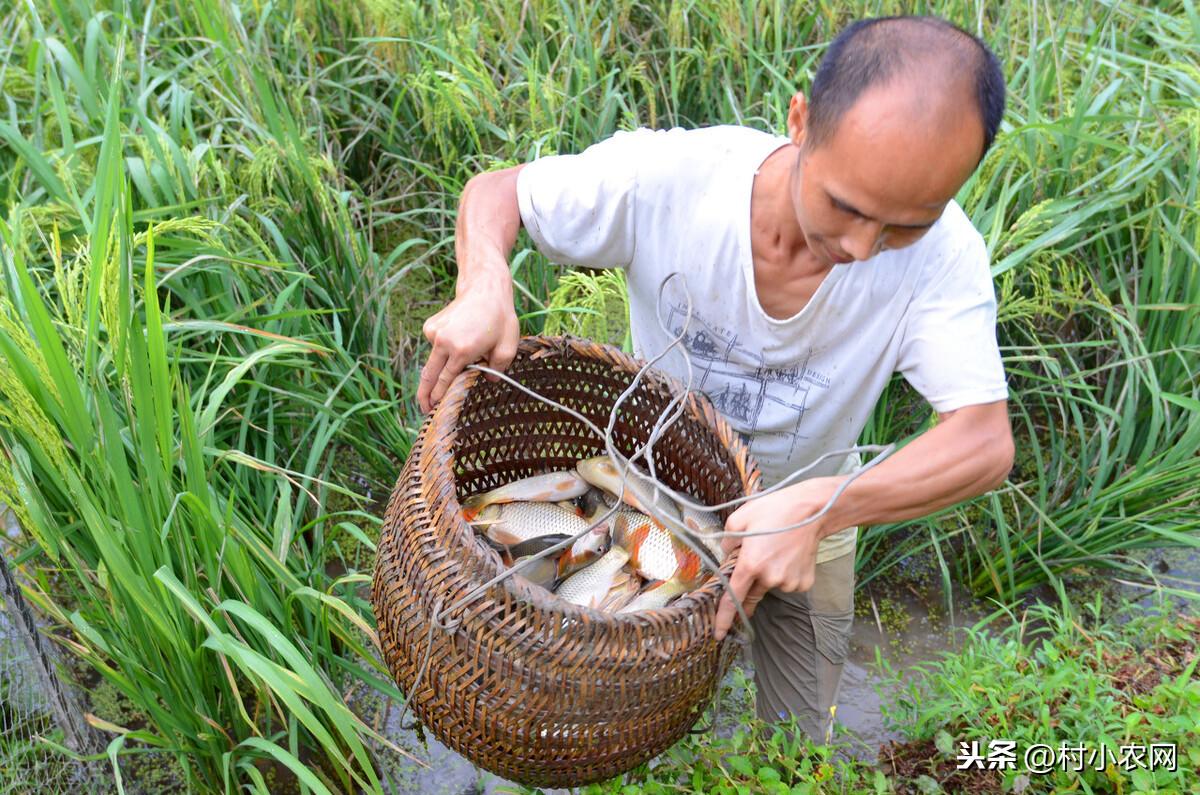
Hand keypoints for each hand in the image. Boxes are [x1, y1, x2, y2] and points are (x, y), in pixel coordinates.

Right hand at [417, 273, 518, 413]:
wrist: (485, 289)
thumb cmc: (499, 318)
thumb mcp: (508, 346)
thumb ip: (499, 369)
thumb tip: (488, 380)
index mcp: (462, 350)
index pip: (446, 380)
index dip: (439, 397)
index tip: (434, 409)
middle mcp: (444, 342)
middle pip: (429, 375)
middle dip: (425, 395)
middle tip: (424, 409)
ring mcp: (434, 333)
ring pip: (433, 361)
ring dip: (439, 370)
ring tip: (457, 362)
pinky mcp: (430, 326)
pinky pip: (435, 346)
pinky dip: (443, 350)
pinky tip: (459, 339)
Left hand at [713, 476, 844, 640]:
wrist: (812, 511)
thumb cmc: (775, 511)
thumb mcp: (739, 518)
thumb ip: (727, 542)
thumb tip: (728, 555)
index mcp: (750, 564)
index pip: (732, 598)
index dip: (724, 618)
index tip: (718, 634)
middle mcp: (769, 578)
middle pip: (750, 594)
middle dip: (745, 595)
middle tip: (749, 577)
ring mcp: (788, 583)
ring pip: (770, 585)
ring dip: (767, 575)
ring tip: (776, 549)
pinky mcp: (803, 583)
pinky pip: (786, 583)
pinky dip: (784, 574)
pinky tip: (789, 556)